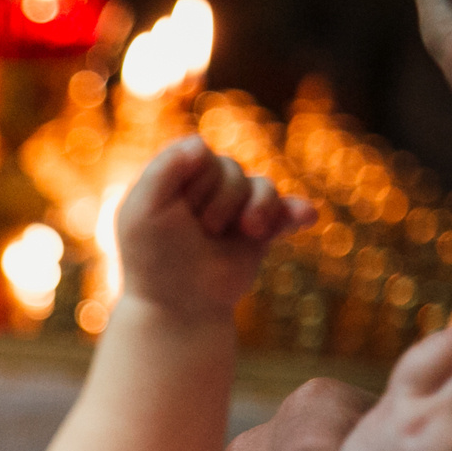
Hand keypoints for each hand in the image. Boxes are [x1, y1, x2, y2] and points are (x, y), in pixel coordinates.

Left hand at [116, 137, 311, 318]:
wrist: (180, 307)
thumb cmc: (155, 259)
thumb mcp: (145, 211)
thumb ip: (164, 169)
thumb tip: (200, 143)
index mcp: (176, 176)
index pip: (200, 153)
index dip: (193, 183)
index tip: (175, 214)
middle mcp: (207, 187)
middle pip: (232, 169)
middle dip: (220, 202)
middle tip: (200, 232)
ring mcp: (236, 208)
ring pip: (263, 186)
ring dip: (257, 208)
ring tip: (247, 231)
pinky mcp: (261, 231)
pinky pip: (288, 212)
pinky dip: (297, 212)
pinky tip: (306, 216)